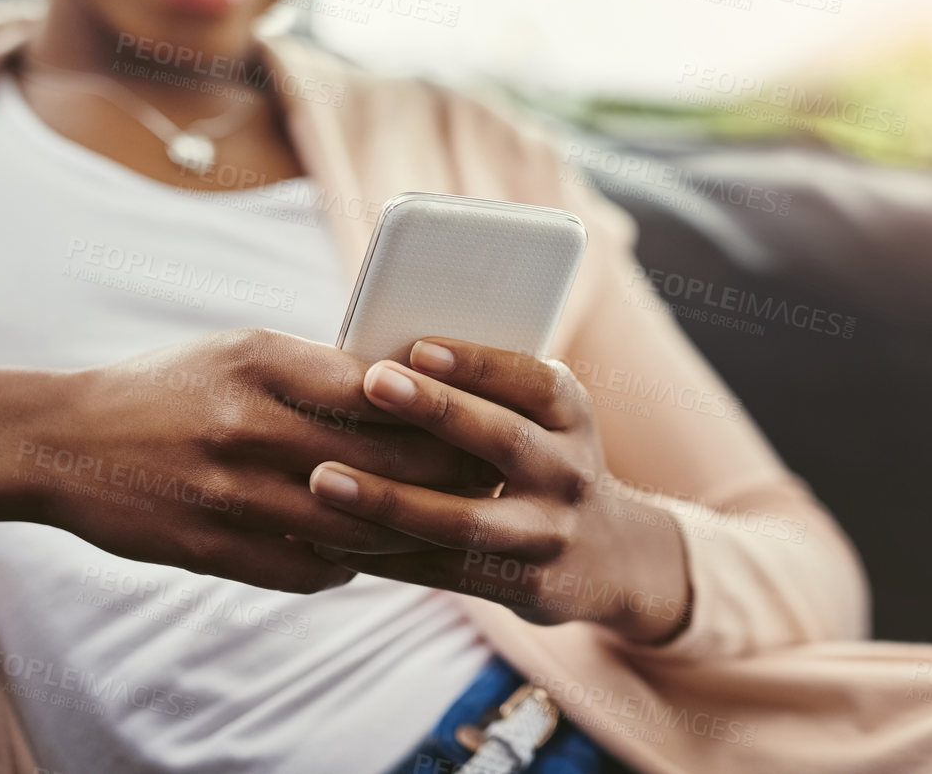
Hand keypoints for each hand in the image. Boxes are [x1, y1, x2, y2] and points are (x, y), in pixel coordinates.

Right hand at [34, 328, 502, 591]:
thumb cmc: (169, 385)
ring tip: (448, 520)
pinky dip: (348, 563)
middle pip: (379, 461)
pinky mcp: (210, 548)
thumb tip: (409, 391)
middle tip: (490, 475)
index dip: (441, 409)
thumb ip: (319, 370)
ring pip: (353, 524)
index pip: (381, 389)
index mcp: (263, 363)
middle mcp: (248, 427)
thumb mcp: (242, 350)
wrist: (63, 442)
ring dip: (408, 527)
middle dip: (446, 472)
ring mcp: (229, 494)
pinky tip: (374, 552)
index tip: (482, 416)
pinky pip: (306, 567)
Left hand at [304, 338, 694, 644]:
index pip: (532, 382)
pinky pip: (443, 570)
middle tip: (372, 382)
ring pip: (464, 518)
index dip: (478, 364)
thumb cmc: (543, 464)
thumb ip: (488, 395)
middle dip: (438, 409)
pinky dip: (384, 555)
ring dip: (389, 499)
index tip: (418, 347)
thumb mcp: (543, 421)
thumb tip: (384, 357)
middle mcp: (568, 471)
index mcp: (572, 416)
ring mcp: (549, 533)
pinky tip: (328, 539)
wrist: (608, 557)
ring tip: (323, 478)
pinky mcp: (525, 586)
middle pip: (502, 441)